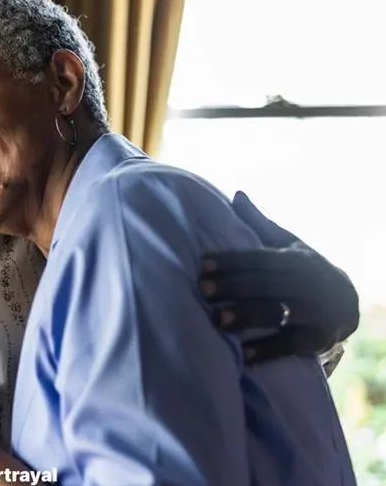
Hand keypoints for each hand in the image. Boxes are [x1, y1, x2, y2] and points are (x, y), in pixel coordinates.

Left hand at [199, 191, 358, 363]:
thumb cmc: (303, 271)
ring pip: (278, 313)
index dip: (231, 261)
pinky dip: (267, 350)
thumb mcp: (288, 245)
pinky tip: (242, 355)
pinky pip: (290, 346)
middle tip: (202, 290)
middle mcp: (308, 285)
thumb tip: (236, 195)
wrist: (349, 303)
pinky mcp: (318, 341)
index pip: (260, 258)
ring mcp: (315, 313)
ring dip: (247, 316)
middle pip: (266, 284)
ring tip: (217, 320)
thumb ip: (259, 224)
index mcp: (297, 260)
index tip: (202, 264)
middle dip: (233, 287)